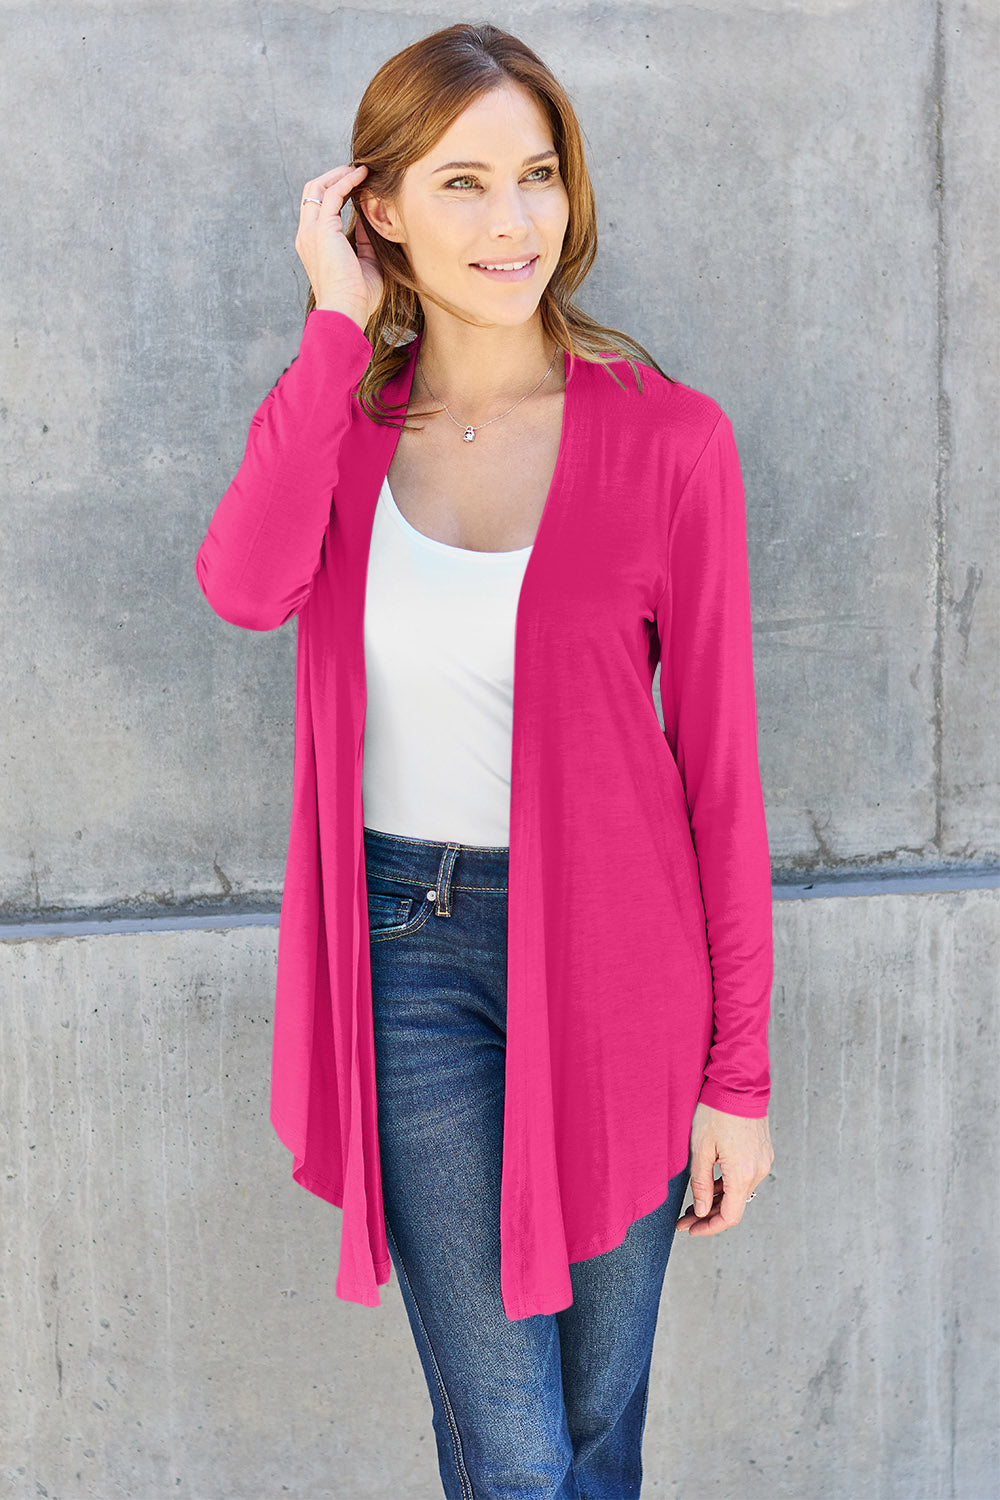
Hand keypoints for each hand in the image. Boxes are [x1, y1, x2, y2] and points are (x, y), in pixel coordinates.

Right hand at [294, 163, 383, 328]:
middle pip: (312, 191)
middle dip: (333, 176)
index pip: (317, 208)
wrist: (346, 311)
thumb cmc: (358, 297)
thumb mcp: (364, 261)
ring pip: (318, 187)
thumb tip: (368, 217)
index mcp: (312, 244)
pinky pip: (333, 193)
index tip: (356, 184)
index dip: (334, 191)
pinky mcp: (322, 229)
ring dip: (339, 174)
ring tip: (361, 168)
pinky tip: (363, 175)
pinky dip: (347, 180)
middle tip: (357, 170)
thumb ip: (363, 239)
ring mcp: (311, 231)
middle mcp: (306, 234)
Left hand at [675, 1102, 773, 1236]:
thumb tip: (700, 1210)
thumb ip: (701, 1184)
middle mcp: (758, 1171)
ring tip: (693, 1203)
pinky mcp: (762, 1152)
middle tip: (684, 1218)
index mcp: (742, 1174)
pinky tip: (710, 1184)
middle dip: (708, 1215)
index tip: (690, 1229)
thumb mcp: (700, 1149)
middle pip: (734, 1206)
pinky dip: (728, 1186)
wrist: (738, 1083)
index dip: (708, 1228)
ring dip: (718, 1201)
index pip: (729, 1216)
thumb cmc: (716, 1112)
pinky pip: (745, 1178)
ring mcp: (763, 1161)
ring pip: (739, 1192)